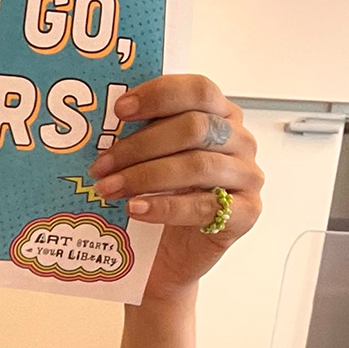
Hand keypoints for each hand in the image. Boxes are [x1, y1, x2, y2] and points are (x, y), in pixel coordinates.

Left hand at [87, 74, 263, 293]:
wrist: (172, 257)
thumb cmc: (163, 200)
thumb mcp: (152, 160)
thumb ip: (143, 136)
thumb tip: (104, 124)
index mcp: (220, 116)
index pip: (198, 90)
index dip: (159, 96)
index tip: (119, 111)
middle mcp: (240, 141)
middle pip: (194, 128)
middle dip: (140, 145)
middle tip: (101, 164)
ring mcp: (247, 176)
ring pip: (197, 165)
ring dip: (146, 176)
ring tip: (108, 189)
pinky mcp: (246, 213)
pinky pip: (205, 207)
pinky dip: (166, 207)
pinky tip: (137, 209)